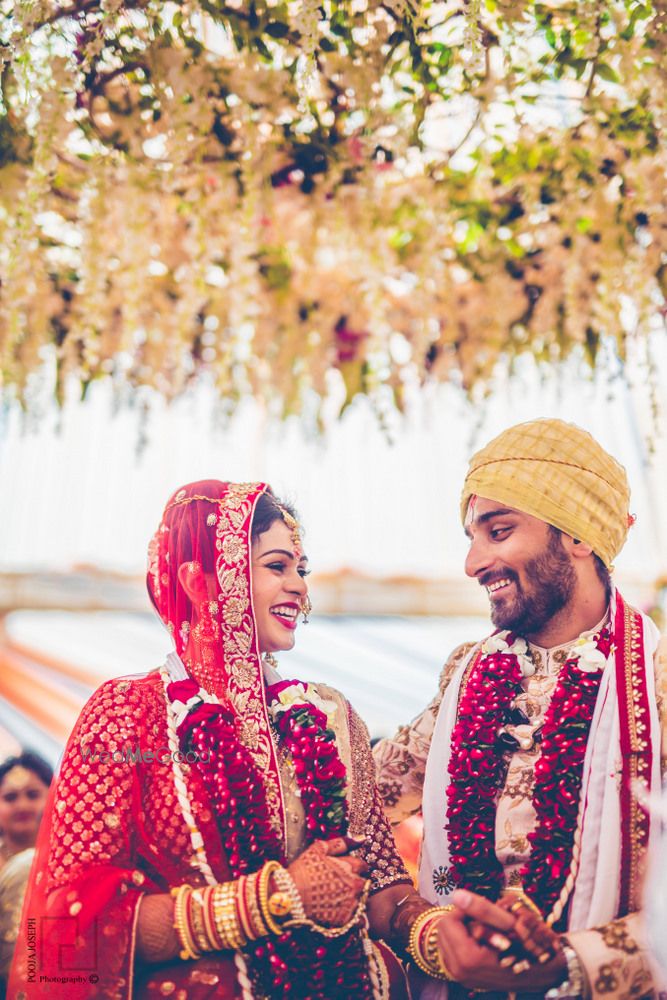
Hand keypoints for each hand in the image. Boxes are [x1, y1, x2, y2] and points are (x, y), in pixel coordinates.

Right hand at [287, 838, 367, 927]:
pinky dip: (352, 916)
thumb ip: (342, 843)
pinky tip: (338, 912)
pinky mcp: (345, 919)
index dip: (353, 867)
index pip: (363, 866)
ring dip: (352, 899)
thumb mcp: (319, 849)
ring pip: (361, 901)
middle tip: (337, 885)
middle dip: (353, 883)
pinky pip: (358, 920)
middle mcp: (355, 886)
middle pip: (363, 884)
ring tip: (335, 899)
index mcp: (351, 867)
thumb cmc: (303, 870)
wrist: (290, 896)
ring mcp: (351, 904)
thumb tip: (361, 838)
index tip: (343, 870)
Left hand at [431, 890, 565, 991]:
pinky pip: (450, 951)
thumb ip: (482, 909)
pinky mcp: (463, 978)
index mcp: (468, 958)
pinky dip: (461, 941)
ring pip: (445, 940)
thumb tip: (456, 894)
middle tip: (481, 918)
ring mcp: (461, 976)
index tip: (480, 909)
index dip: (464, 910)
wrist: (542, 975)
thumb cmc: (529, 948)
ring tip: (482, 929)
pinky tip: (478, 940)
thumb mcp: (509, 924)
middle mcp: (460, 971)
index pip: (449, 921)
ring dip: (460, 929)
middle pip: (444, 930)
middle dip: (460, 920)